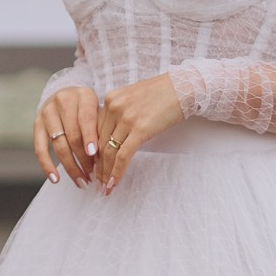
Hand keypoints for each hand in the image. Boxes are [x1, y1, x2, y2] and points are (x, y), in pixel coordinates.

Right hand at [33, 86, 98, 187]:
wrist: (66, 94)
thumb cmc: (89, 108)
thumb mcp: (99, 110)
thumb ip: (102, 129)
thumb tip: (105, 159)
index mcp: (83, 95)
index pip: (86, 118)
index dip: (90, 137)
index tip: (95, 155)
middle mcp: (63, 101)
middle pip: (73, 135)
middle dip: (84, 158)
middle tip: (93, 175)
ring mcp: (48, 112)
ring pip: (59, 144)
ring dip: (71, 166)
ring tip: (82, 181)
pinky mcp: (37, 124)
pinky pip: (40, 148)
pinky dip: (47, 165)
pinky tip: (56, 179)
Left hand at [95, 73, 184, 191]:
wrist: (183, 87)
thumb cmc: (163, 93)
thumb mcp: (134, 99)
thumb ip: (121, 113)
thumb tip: (116, 134)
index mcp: (111, 99)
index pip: (96, 131)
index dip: (93, 152)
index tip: (93, 166)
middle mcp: (114, 107)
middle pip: (100, 143)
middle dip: (97, 166)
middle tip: (97, 182)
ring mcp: (126, 118)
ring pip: (109, 151)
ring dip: (105, 173)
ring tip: (104, 187)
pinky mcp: (140, 129)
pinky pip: (123, 155)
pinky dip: (117, 172)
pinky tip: (114, 183)